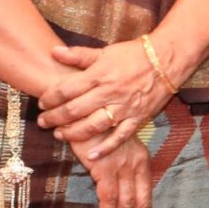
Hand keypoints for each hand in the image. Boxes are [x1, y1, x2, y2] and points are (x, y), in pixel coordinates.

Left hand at [38, 39, 173, 159]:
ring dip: (73, 133)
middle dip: (55, 118)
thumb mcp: (105, 51)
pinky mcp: (137, 117)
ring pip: (93, 125)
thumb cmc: (134, 54)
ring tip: (60, 135)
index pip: (67, 89)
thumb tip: (54, 52)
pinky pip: (120, 136)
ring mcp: (124, 107)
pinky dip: (106, 148)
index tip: (42, 103)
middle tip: (43, 122)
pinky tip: (92, 156)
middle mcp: (110, 92)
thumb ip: (79, 55)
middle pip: (75, 110)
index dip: (50, 98)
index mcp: (100, 74)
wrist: (167, 59)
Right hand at [71, 133, 153, 207]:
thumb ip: (120, 169)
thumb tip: (119, 191)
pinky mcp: (104, 167)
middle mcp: (136, 164)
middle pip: (140, 204)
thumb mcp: (115, 150)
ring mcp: (122, 166)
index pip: (146, 195)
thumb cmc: (96, 131)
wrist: (83, 112)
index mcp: (141, 161)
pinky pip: (109, 197)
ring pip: (126, 204)